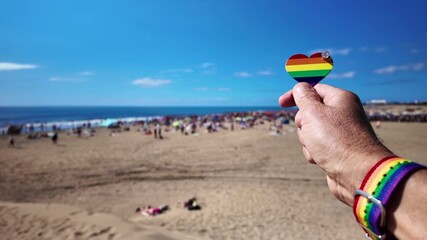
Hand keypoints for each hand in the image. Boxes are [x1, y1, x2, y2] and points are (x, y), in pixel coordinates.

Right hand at [278, 83, 392, 204]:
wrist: (358, 173)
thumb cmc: (336, 140)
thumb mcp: (313, 112)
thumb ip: (303, 97)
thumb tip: (300, 87)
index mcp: (340, 99)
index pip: (314, 89)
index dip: (296, 95)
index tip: (281, 103)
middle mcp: (342, 114)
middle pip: (310, 113)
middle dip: (303, 123)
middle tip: (309, 129)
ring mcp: (339, 133)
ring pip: (310, 132)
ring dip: (307, 140)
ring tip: (318, 148)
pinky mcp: (336, 150)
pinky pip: (316, 147)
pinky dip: (314, 152)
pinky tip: (321, 159)